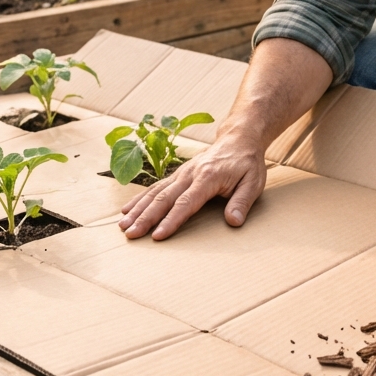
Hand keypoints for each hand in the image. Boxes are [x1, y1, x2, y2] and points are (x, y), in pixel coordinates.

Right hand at [118, 130, 266, 240]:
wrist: (238, 138)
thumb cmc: (247, 163)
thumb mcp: (253, 182)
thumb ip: (242, 202)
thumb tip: (233, 222)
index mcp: (208, 177)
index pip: (186, 202)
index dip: (171, 220)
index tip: (158, 236)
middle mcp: (190, 174)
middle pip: (164, 198)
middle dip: (146, 217)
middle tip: (131, 234)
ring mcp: (182, 173)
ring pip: (155, 192)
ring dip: (138, 209)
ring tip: (122, 226)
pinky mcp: (178, 174)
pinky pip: (156, 187)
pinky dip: (140, 198)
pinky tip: (127, 210)